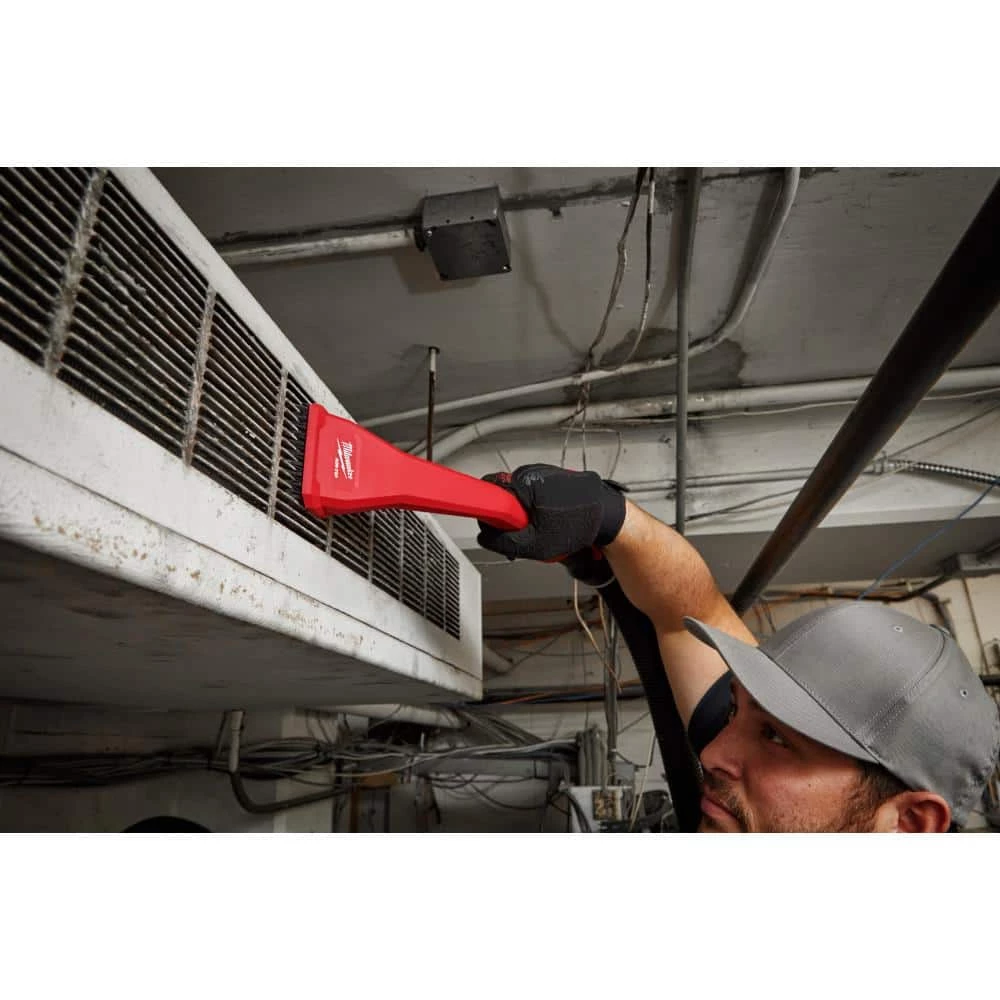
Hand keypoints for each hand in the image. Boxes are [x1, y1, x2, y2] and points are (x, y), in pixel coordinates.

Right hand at [476, 464, 625, 561]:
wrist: (609, 515)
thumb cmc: (579, 525)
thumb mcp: (535, 544)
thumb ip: (503, 542)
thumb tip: (485, 538)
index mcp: (522, 483)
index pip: (486, 489)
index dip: (486, 511)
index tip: (487, 520)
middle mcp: (530, 472)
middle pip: (503, 497)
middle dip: (511, 518)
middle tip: (528, 533)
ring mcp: (542, 471)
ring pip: (519, 497)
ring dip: (527, 515)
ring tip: (546, 527)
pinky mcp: (552, 475)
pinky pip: (534, 494)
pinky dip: (539, 509)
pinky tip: (554, 520)